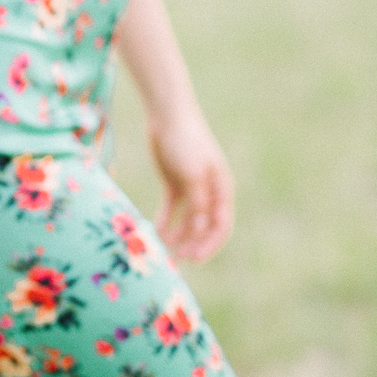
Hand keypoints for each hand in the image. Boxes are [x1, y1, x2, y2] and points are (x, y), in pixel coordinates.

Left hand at [148, 109, 233, 262]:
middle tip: (175, 260)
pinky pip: (172, 209)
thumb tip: (201, 230)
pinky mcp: (174, 183)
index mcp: (222, 189)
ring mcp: (192, 188)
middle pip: (204, 226)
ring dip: (177, 236)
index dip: (209, 244)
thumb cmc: (185, 142)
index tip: (194, 259)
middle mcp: (209, 191)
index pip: (221, 225)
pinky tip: (154, 232)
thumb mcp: (193, 174)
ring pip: (187, 220)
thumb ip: (198, 203)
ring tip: (161, 249)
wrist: (167, 115)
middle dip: (192, 244)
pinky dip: (165, 222)